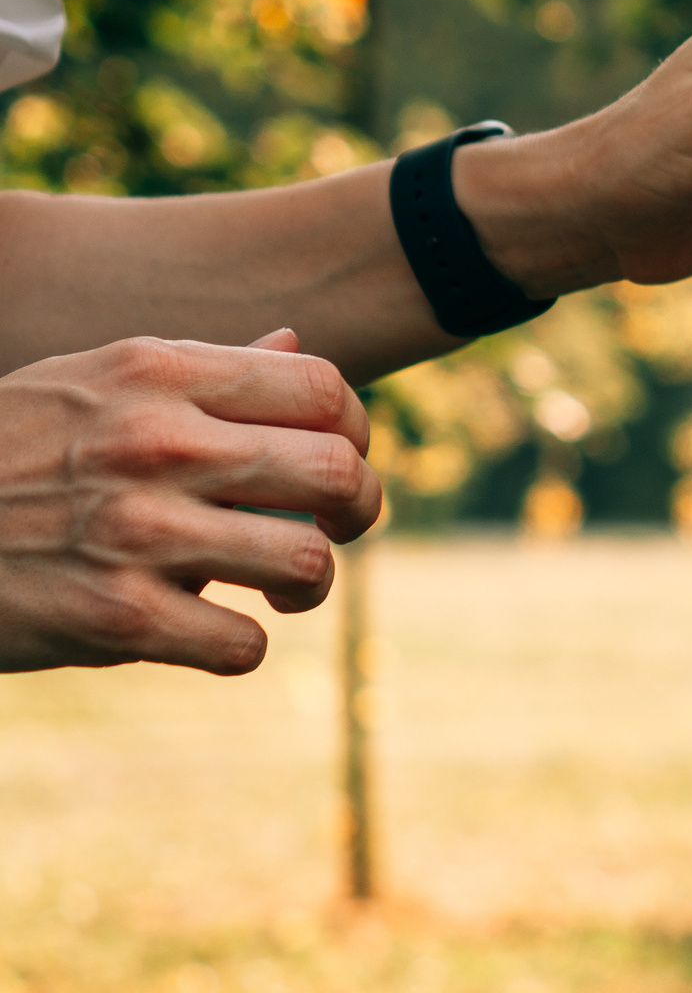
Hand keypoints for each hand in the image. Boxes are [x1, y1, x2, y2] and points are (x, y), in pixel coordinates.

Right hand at [0, 329, 380, 674]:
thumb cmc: (7, 454)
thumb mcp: (88, 383)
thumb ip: (200, 373)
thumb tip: (293, 345)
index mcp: (156, 373)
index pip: (324, 387)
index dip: (354, 434)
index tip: (330, 464)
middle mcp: (155, 443)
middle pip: (338, 474)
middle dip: (356, 513)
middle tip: (324, 532)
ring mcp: (136, 531)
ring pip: (308, 564)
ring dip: (304, 587)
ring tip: (273, 588)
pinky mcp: (115, 618)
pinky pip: (243, 645)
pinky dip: (235, 647)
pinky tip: (201, 630)